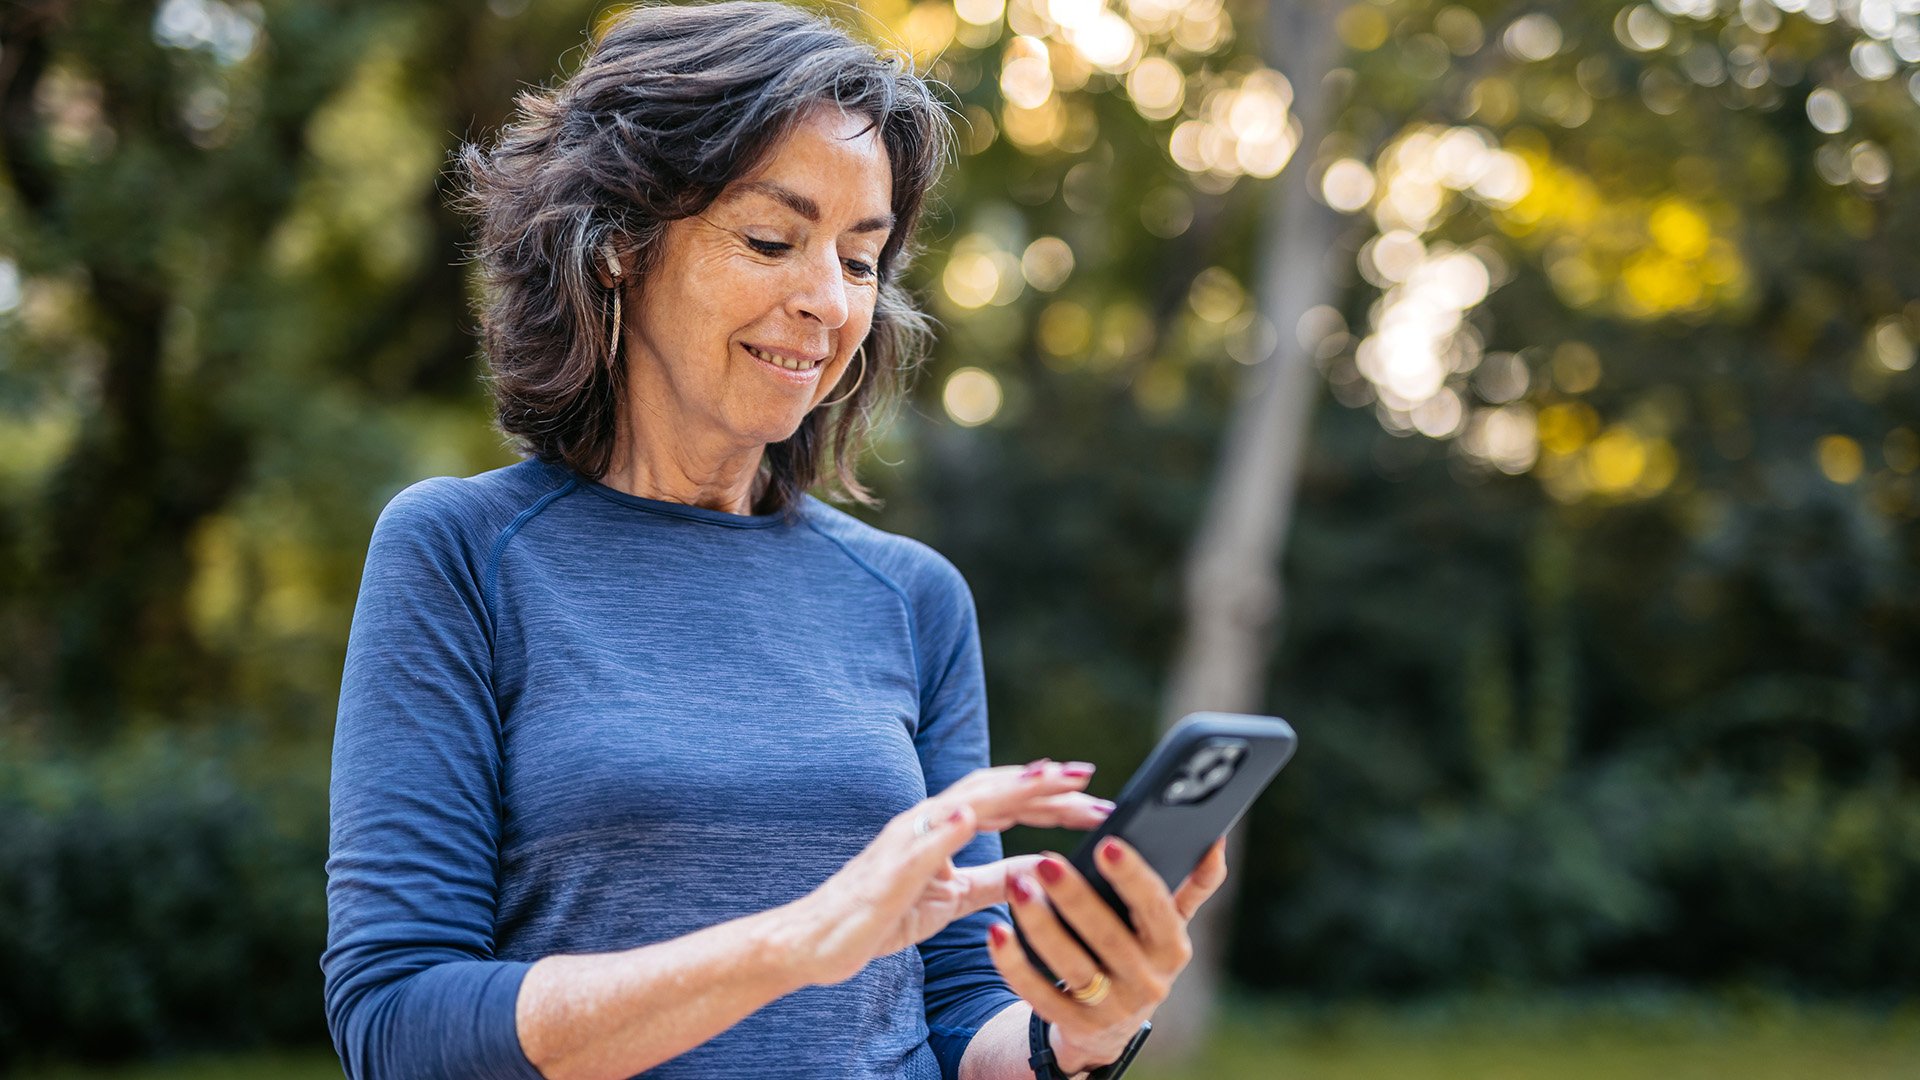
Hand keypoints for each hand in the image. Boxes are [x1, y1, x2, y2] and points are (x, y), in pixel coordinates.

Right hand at [787, 760, 1113, 985]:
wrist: (817, 941)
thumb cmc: (880, 915)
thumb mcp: (953, 898)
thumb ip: (995, 880)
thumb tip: (1043, 868)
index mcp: (943, 829)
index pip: (1005, 802)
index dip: (1049, 795)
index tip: (1094, 794)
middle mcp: (925, 824)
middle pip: (994, 792)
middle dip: (1044, 785)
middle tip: (1092, 780)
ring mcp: (904, 843)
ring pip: (963, 804)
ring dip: (1008, 789)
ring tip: (1049, 778)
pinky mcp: (886, 872)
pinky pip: (917, 847)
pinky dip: (945, 829)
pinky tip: (970, 818)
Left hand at [985, 836, 1229, 1073]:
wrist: (1108, 1026)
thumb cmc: (1137, 952)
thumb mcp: (1167, 925)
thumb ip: (1192, 885)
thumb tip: (1216, 840)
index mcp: (1173, 947)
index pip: (1157, 908)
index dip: (1133, 878)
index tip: (1106, 845)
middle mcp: (1148, 981)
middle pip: (1108, 937)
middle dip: (1076, 898)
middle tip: (1046, 861)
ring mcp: (1111, 1009)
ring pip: (1072, 966)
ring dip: (1041, 926)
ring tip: (1017, 886)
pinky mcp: (1074, 1027)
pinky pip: (1039, 995)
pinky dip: (1015, 964)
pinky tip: (996, 932)